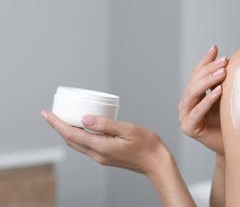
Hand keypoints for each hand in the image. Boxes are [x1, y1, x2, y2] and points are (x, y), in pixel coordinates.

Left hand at [42, 111, 167, 174]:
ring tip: (63, 118)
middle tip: (51, 113)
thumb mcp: (127, 130)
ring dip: (67, 131)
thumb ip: (105, 124)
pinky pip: (86, 145)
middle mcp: (98, 154)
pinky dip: (79, 135)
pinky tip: (82, 126)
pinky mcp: (106, 156)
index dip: (57, 123)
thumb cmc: (147, 145)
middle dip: (58, 127)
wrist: (156, 162)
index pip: (71, 134)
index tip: (46, 113)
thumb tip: (84, 118)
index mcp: (101, 147)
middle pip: (70, 140)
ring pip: (77, 143)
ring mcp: (101, 157)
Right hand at [178, 45, 227, 154]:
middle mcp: (186, 104)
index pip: (196, 74)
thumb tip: (226, 56)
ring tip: (223, 72)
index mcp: (192, 95)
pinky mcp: (189, 128)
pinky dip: (207, 100)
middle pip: (194, 82)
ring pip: (192, 94)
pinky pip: (197, 111)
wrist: (237, 146)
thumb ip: (222, 79)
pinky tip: (219, 91)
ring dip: (208, 81)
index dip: (205, 61)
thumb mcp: (226, 95)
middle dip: (209, 69)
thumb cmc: (232, 120)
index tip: (216, 48)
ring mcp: (185, 116)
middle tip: (225, 61)